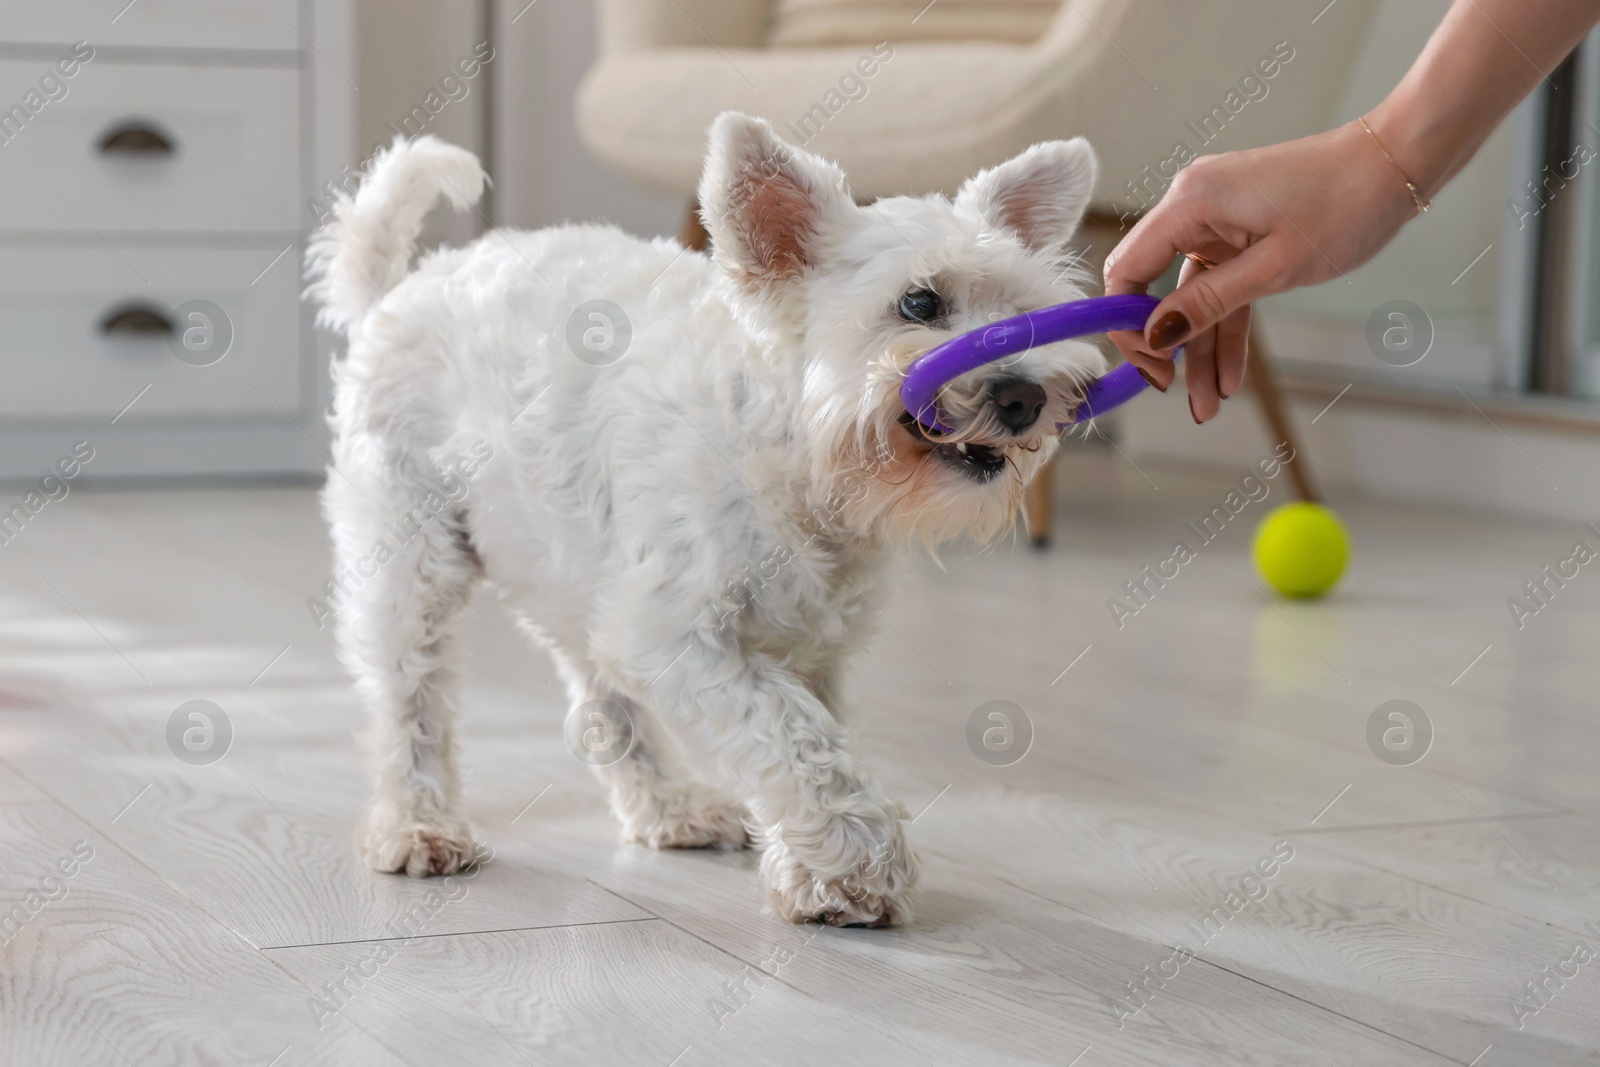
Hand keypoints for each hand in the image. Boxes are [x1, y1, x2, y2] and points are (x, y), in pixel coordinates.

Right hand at [1102, 120, 1420, 422]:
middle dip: (1165, 346)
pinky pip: (1221, 285)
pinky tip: (1232, 375)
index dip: (1128, 324)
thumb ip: (1208, 303)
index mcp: (1190, 202)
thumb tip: (1155, 337)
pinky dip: (1226, 324)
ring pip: (1191, 295)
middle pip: (1155, 287)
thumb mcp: (1275, 268)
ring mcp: (1216, 218)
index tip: (1152, 367)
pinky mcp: (1238, 229)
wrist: (1396, 164)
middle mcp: (1192, 204)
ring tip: (1210, 403)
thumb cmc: (1344, 205)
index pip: (1127, 269)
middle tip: (1174, 391)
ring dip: (1200, 347)